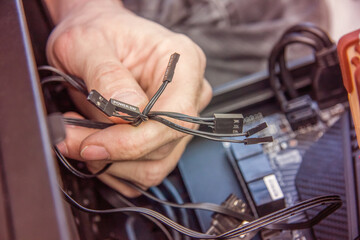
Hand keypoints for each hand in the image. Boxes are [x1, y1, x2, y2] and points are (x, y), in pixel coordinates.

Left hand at [46, 0, 211, 196]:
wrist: (96, 38)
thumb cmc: (97, 33)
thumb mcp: (88, 44)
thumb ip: (107, 75)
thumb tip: (126, 112)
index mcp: (184, 64)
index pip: (175, 118)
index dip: (134, 140)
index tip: (93, 145)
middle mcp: (189, 94)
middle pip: (162, 146)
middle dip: (112, 152)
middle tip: (71, 136)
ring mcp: (178, 119)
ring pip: (153, 165)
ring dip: (111, 163)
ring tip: (81, 135)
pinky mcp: (162, 138)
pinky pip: (143, 170)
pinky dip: (114, 167)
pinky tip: (96, 144)